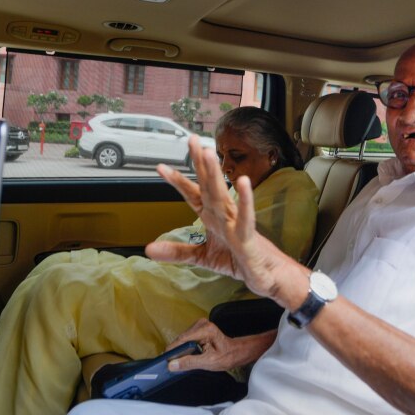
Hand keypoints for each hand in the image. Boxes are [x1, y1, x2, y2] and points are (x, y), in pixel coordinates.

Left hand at [147, 136, 308, 308]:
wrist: (264, 274)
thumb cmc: (239, 259)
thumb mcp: (202, 256)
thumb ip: (177, 252)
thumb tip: (149, 249)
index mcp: (211, 216)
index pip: (192, 194)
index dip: (177, 181)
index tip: (160, 167)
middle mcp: (222, 215)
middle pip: (208, 185)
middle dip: (199, 163)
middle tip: (192, 140)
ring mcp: (235, 223)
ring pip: (223, 195)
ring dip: (216, 174)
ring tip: (209, 154)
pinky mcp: (248, 236)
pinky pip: (246, 217)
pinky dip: (244, 201)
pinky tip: (242, 183)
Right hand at [166, 319, 239, 371]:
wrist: (235, 352)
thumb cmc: (226, 356)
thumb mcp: (208, 363)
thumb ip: (189, 363)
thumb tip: (173, 365)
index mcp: (206, 330)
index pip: (183, 339)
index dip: (173, 350)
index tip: (165, 360)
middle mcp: (202, 324)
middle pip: (181, 338)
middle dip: (177, 351)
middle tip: (172, 364)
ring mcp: (200, 324)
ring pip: (182, 338)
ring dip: (180, 349)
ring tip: (180, 360)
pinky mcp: (198, 328)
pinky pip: (186, 338)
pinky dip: (184, 347)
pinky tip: (186, 354)